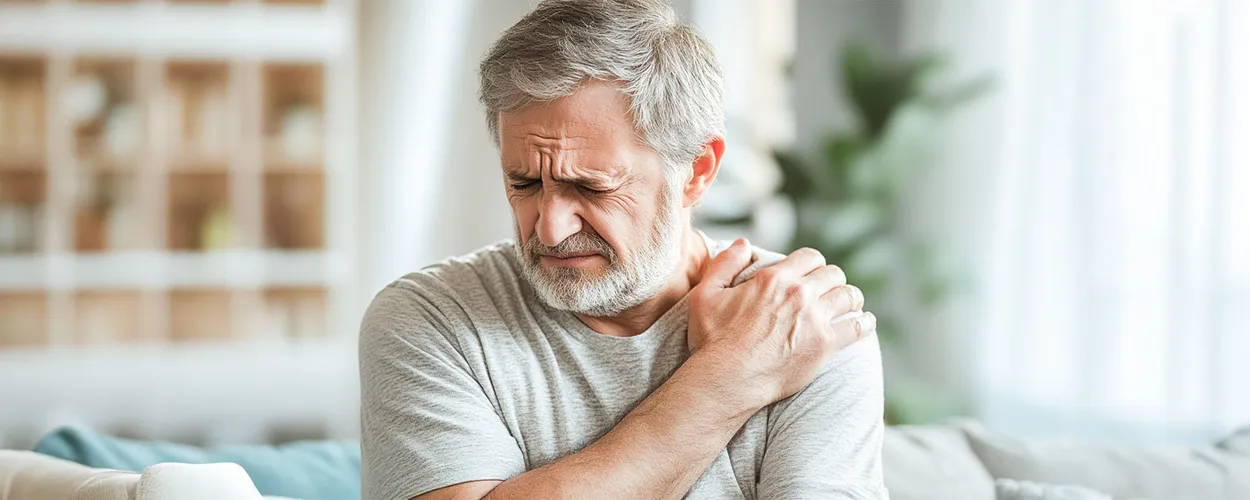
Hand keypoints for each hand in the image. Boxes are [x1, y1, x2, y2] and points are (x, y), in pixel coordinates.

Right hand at [686, 239, 876, 407]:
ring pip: (849, 296)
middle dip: (832, 280)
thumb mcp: (706, 294)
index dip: (813, 264)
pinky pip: (857, 326)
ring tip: (849, 305)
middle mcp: (798, 293)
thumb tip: (743, 243)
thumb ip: (724, 263)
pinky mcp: (825, 344)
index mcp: (774, 278)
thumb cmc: (713, 339)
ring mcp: (814, 318)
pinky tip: (864, 323)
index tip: (812, 274)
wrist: (727, 379)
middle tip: (829, 291)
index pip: (810, 257)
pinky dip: (864, 322)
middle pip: (833, 274)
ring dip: (850, 298)